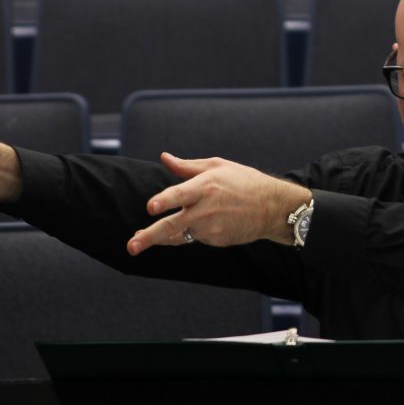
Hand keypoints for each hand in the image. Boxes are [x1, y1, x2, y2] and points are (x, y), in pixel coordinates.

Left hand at [127, 153, 310, 255]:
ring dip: (161, 236)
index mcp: (205, 187)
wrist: (272, 208)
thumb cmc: (243, 181)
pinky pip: (194, 237)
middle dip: (150, 236)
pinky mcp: (216, 241)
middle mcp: (206, 210)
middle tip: (131, 246)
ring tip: (139, 240)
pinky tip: (195, 225)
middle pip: (173, 225)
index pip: (180, 194)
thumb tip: (164, 157)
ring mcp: (211, 229)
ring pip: (179, 234)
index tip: (150, 208)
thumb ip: (187, 166)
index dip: (164, 200)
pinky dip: (188, 232)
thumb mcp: (217, 166)